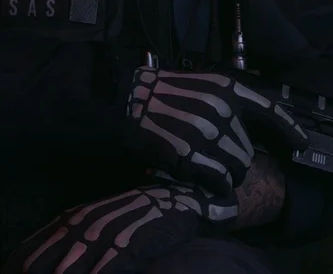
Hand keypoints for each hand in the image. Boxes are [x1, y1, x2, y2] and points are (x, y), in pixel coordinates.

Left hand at [3, 182, 237, 273]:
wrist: (183, 197)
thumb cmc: (141, 212)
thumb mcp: (107, 216)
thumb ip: (81, 229)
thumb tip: (50, 251)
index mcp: (85, 213)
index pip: (50, 234)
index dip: (31, 252)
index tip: (14, 268)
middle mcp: (96, 218)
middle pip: (61, 244)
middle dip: (42, 261)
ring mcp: (118, 227)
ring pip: (84, 251)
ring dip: (68, 266)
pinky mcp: (139, 237)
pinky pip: (116, 257)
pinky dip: (104, 268)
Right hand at [127, 68, 307, 195]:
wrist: (131, 101)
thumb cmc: (168, 93)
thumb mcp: (205, 85)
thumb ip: (231, 102)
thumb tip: (254, 130)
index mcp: (227, 88)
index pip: (269, 110)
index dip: (290, 129)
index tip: (303, 144)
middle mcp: (222, 109)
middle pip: (248, 151)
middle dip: (236, 158)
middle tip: (214, 153)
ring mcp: (206, 132)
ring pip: (237, 168)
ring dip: (226, 173)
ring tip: (206, 164)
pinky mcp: (190, 155)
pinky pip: (220, 181)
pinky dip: (215, 184)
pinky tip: (202, 176)